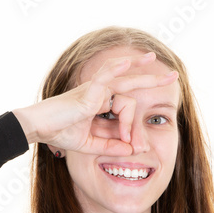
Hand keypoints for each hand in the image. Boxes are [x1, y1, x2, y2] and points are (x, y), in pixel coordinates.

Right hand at [12, 52, 177, 155]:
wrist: (40, 128)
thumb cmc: (60, 132)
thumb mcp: (91, 144)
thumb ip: (111, 146)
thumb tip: (133, 150)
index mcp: (100, 104)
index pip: (126, 110)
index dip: (132, 129)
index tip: (134, 146)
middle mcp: (99, 93)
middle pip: (130, 84)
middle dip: (152, 80)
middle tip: (173, 76)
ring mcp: (94, 90)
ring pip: (124, 85)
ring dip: (141, 74)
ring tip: (159, 64)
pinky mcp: (89, 91)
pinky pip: (106, 78)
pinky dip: (116, 69)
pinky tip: (129, 62)